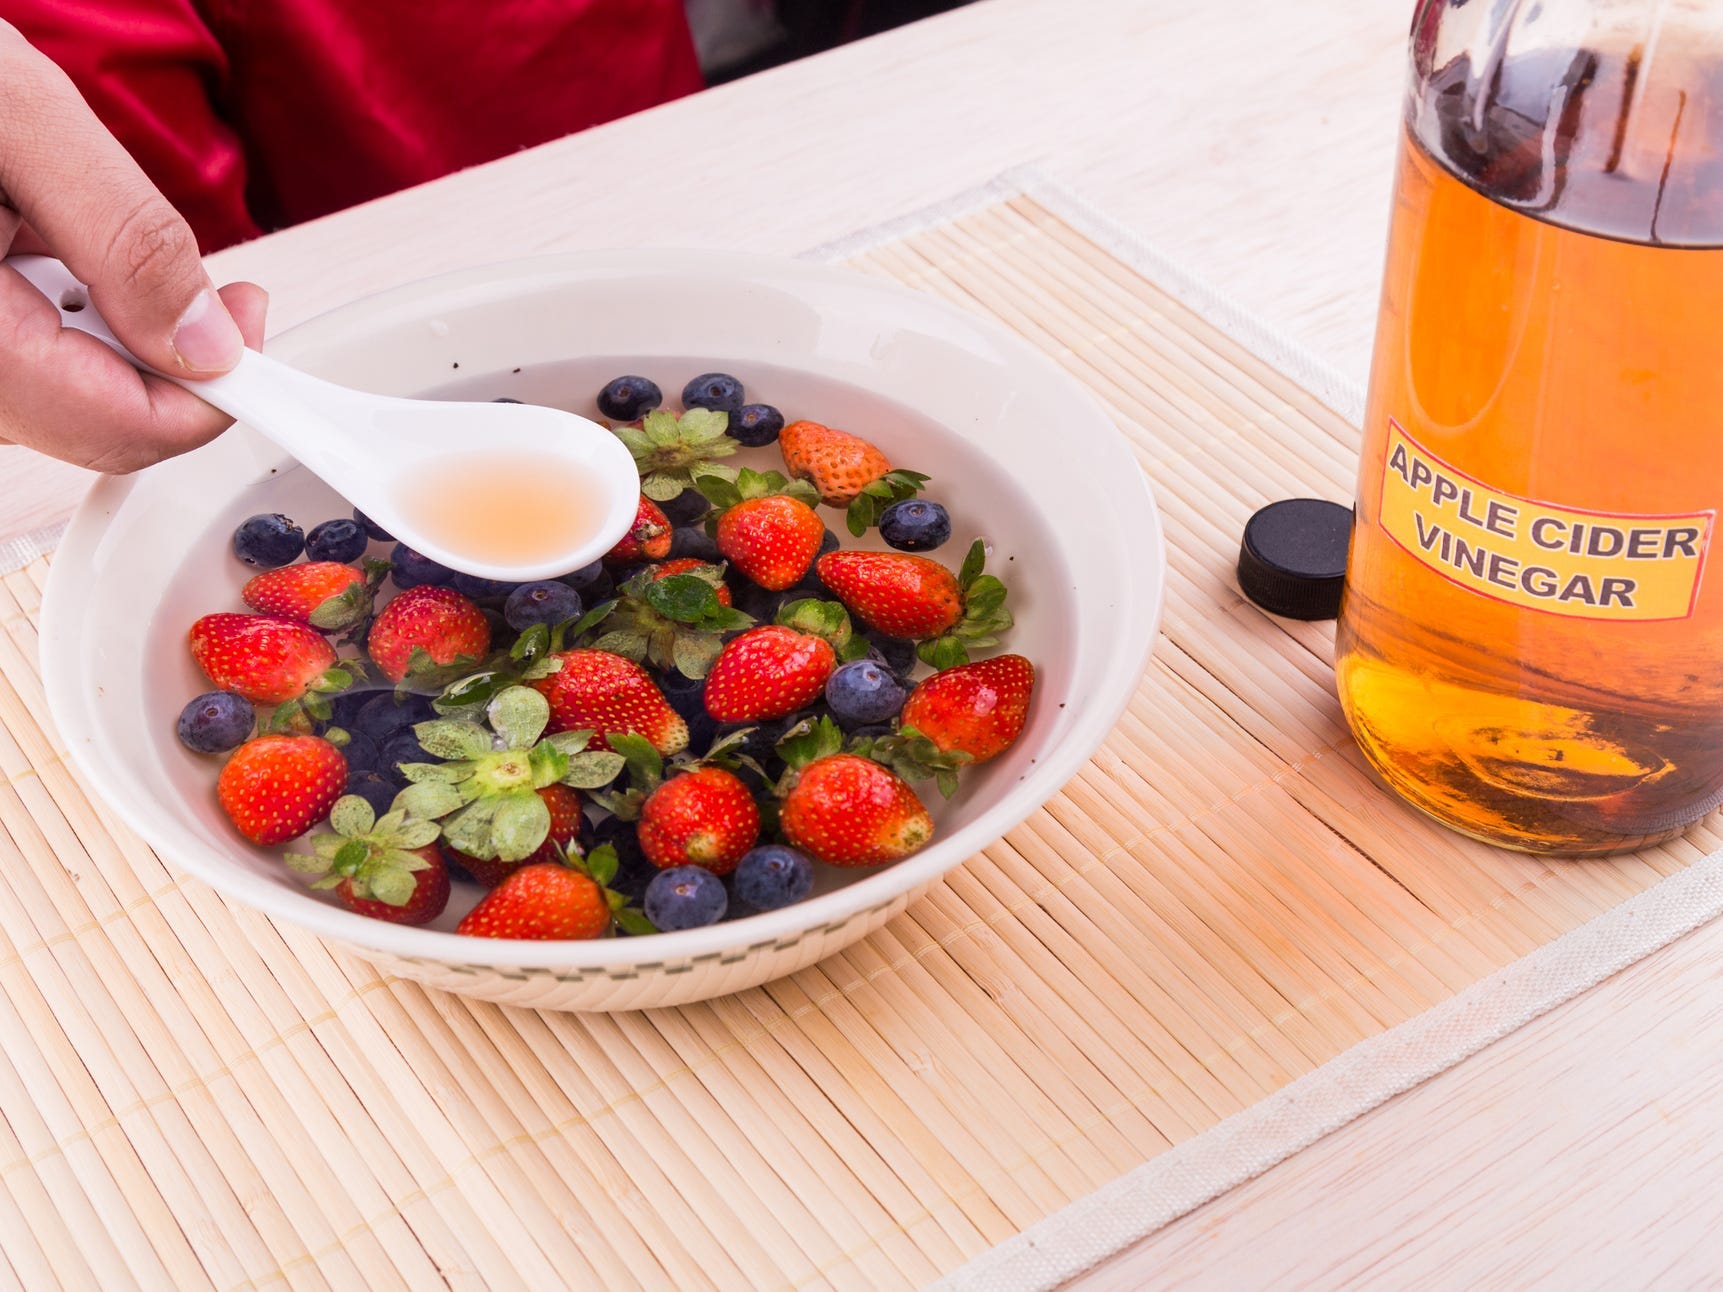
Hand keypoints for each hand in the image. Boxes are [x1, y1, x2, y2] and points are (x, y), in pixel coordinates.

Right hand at [0, 21, 266, 472]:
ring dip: (113, 335)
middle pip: (98, 424)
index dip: (214, 392)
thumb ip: (123, 235)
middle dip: (171, 361)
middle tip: (213, 285)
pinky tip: (35, 246)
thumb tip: (208, 343)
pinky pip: (23, 367)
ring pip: (64, 400)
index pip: (122, 427)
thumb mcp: (17, 117)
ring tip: (73, 231)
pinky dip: (62, 318)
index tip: (253, 325)